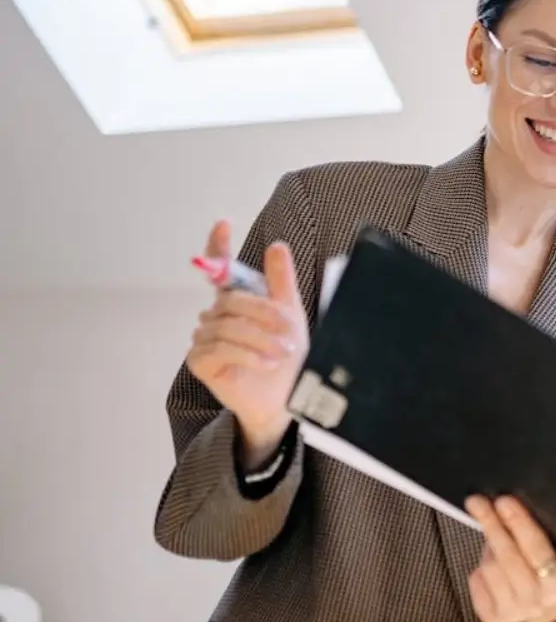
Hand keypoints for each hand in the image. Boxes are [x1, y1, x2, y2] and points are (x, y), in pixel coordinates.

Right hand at [185, 220, 308, 464]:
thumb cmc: (286, 357)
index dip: (218, 247)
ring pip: (228, 326)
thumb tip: (277, 246)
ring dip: (260, 338)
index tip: (222, 223)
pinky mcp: (200, 360)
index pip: (220, 269)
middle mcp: (216, 316)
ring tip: (282, 353)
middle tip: (290, 336)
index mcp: (237, 301)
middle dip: (264, 316)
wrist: (283, 398)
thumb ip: (281, 283)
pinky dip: (246, 353)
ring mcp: (204, 338)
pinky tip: (264, 363)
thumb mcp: (290, 317)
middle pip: (231, 301)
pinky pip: (219, 347)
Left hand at [465, 495, 555, 621]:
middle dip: (492, 525)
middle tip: (477, 502)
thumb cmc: (553, 575)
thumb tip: (506, 510)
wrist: (552, 615)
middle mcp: (537, 602)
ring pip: (489, 568)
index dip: (519, 523)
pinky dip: (480, 569)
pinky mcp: (494, 619)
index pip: (536, 549)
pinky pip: (477, 582)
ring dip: (488, 549)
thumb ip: (537, 539)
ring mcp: (514, 613)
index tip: (503, 501)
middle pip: (507, 558)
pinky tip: (491, 568)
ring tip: (496, 542)